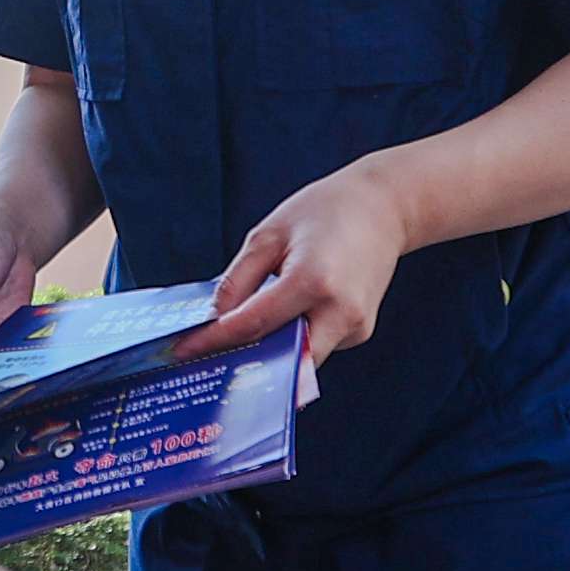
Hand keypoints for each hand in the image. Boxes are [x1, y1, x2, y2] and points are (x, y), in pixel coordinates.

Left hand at [185, 157, 414, 371]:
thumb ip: (238, 280)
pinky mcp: (360, 332)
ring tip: (232, 346)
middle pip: (281, 358)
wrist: (386, 208)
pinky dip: (291, 342)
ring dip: (268, 354)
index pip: (254, 324)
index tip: (183, 351)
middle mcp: (340, 311)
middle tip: (204, 360)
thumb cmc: (326, 211)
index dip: (214, 341)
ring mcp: (356, 326)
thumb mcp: (269, 234)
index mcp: (314, 280)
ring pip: (299, 359)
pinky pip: (316, 347)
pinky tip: (273, 328)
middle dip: (243, 361)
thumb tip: (215, 319)